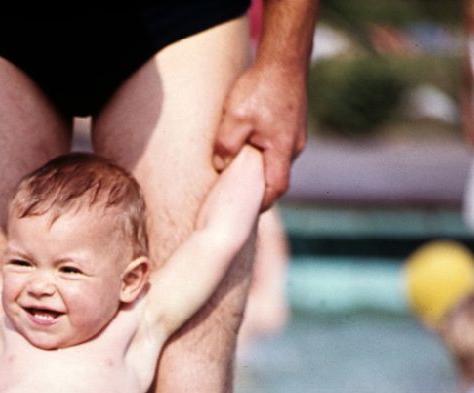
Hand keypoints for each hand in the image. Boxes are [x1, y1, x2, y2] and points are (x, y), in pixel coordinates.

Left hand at [212, 61, 306, 208]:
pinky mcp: (291, 125)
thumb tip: (220, 169)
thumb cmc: (260, 88)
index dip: (261, 204)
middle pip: (276, 178)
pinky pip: (276, 149)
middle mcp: (294, 146)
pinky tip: (247, 151)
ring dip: (259, 170)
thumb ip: (226, 149)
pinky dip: (263, 155)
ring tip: (237, 175)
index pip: (275, 189)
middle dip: (258, 190)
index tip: (244, 212)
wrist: (284, 57)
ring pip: (276, 162)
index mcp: (283, 150)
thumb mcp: (234, 120)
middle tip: (237, 198)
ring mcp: (295, 135)